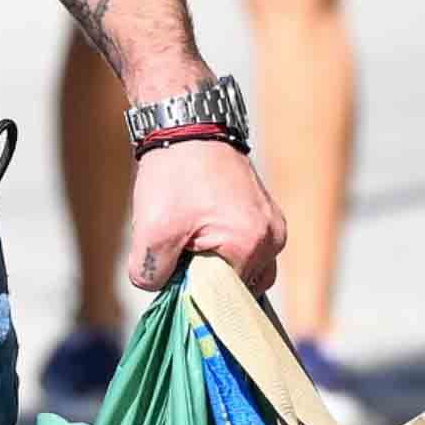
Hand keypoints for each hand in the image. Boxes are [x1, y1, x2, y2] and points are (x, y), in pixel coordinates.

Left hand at [126, 137, 285, 295]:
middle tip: (179, 256)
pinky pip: (248, 248)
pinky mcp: (266, 213)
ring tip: (189, 241)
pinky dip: (224, 248)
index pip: (224, 300)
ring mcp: (274, 225)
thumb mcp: (150, 231)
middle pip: (239, 287)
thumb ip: (151, 275)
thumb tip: (160, 290)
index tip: (174, 277)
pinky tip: (200, 229)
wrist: (187, 125)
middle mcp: (273, 239)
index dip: (195, 295)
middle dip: (208, 280)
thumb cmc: (174, 174)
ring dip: (216, 264)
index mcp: (252, 245)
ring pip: (244, 269)